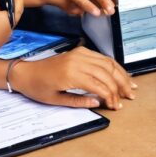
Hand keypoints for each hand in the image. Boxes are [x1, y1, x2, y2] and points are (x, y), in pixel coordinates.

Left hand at [9, 46, 135, 109]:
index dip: (110, 96)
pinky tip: (119, 73)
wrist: (26, 72)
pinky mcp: (81, 51)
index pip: (99, 85)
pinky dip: (113, 66)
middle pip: (107, 72)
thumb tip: (98, 103)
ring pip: (108, 62)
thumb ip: (79, 102)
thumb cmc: (38, 87)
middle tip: (129, 96)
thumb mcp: (57, 100)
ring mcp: (80, 53)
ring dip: (121, 74)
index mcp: (71, 74)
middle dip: (120, 85)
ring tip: (129, 86)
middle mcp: (78, 61)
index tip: (116, 105)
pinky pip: (101, 57)